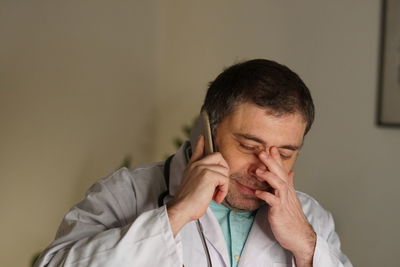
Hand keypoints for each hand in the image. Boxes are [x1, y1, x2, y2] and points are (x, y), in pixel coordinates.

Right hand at [167, 136, 229, 235]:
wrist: (182, 208)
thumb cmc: (188, 202)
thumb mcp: (192, 185)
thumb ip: (201, 178)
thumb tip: (214, 179)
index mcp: (192, 166)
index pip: (198, 150)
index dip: (201, 143)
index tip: (203, 137)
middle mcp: (197, 164)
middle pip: (219, 156)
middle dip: (224, 170)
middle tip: (220, 184)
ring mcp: (203, 168)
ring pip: (224, 170)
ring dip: (223, 185)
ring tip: (215, 195)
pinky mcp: (209, 175)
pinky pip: (225, 180)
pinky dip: (223, 191)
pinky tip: (216, 198)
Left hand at [254, 147, 315, 265]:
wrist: (300, 237)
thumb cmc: (292, 219)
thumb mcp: (290, 199)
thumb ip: (289, 185)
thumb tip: (291, 172)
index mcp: (288, 190)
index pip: (283, 171)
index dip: (277, 159)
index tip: (271, 147)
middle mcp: (287, 194)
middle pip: (281, 174)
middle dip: (272, 162)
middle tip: (262, 151)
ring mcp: (284, 202)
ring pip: (279, 185)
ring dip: (268, 176)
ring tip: (258, 170)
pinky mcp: (280, 212)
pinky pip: (272, 201)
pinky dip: (265, 195)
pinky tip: (257, 192)